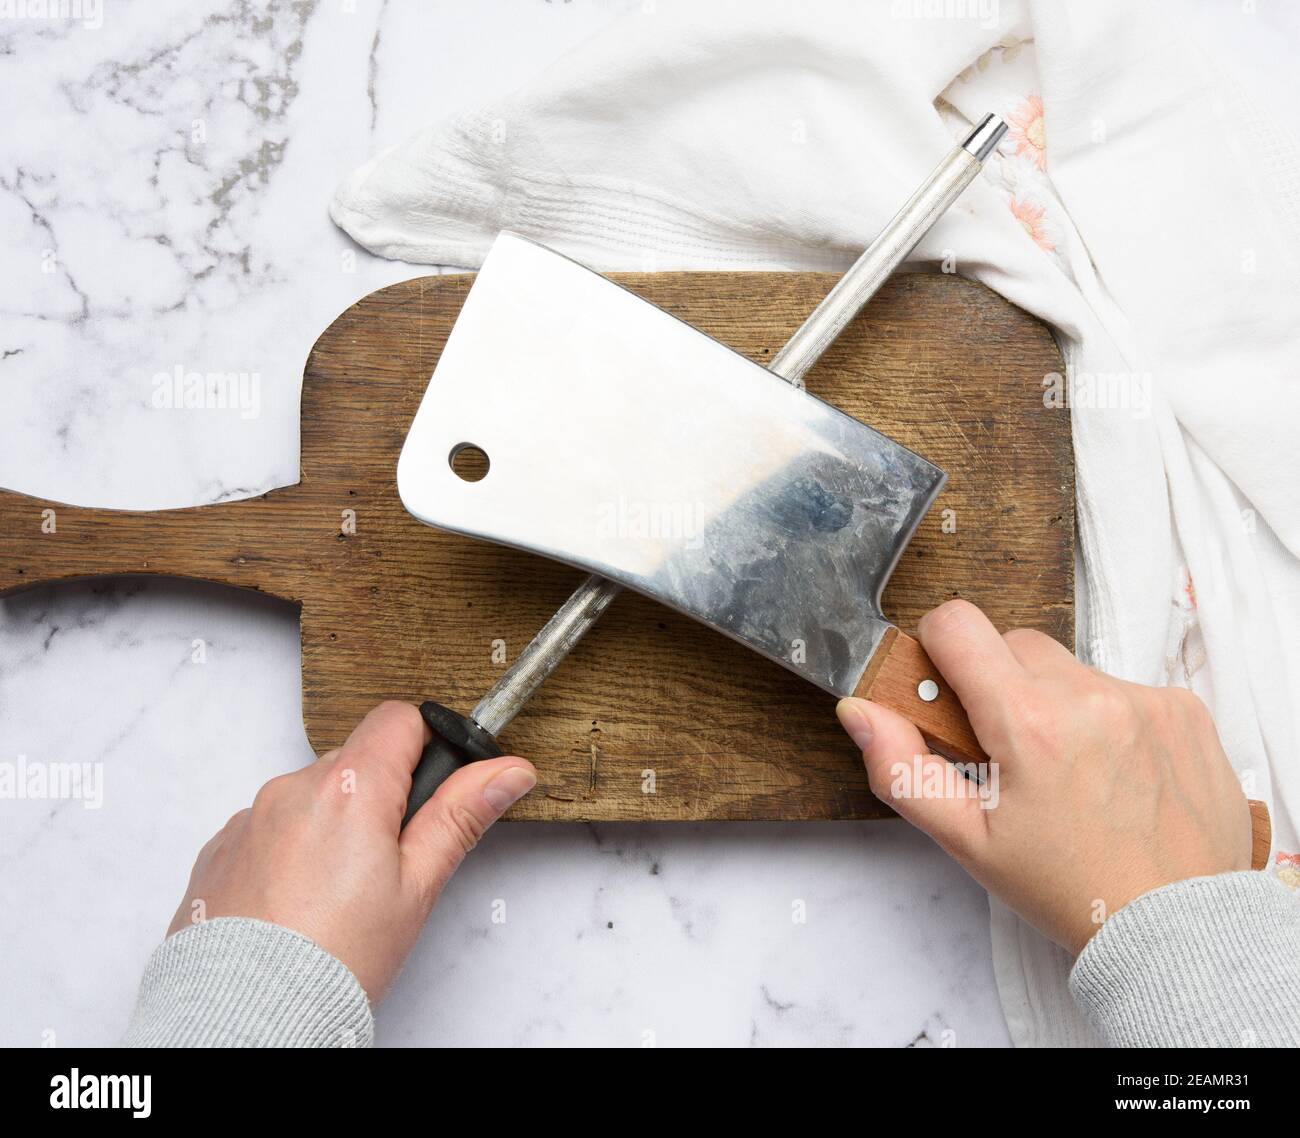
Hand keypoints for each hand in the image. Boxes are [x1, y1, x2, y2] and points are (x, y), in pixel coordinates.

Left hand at [167, 701, 536, 998]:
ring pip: (312, 795)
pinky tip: (300, 901)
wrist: (247, 1017)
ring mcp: (250, 817)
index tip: (431, 789)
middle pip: (356, 758)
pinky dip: (290, 849)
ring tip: (340, 892)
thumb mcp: (419, 886)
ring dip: (333, 823)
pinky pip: (269, 826)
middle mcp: (293, 788)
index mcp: (350, 787)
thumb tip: (507, 771)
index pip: (399, 719)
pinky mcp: (221, 848)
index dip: (425, 746)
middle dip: (380, 794)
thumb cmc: (336, 959)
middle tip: (390, 862)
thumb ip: (462, 815)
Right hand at [837, 600, 1251, 952]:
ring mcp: (1144, 699)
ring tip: (1068, 770)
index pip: (957, 623)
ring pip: (1069, 667)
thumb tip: (859, 711)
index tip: (947, 689)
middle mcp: (1089, 696)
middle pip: (1012, 643)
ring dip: (1054, 702)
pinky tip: (1114, 772)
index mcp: (1027, 722)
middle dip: (998, 684)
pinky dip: (1108, 717)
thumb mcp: (968, 840)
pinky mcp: (1184, 709)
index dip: (938, 650)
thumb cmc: (1069, 889)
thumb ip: (902, 769)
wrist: (1178, 929)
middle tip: (1008, 751)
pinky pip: (1123, 686)